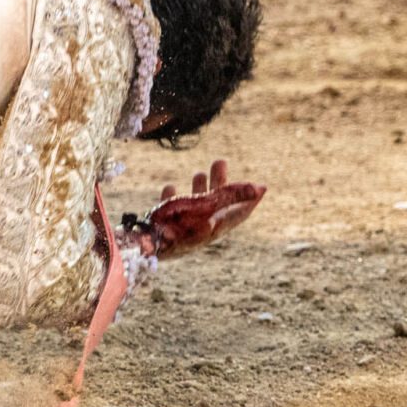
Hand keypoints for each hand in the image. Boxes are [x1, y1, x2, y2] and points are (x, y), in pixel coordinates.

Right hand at [134, 160, 264, 259]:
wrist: (145, 245)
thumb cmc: (177, 224)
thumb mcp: (206, 205)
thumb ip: (231, 196)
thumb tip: (260, 188)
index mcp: (216, 225)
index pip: (240, 211)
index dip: (250, 199)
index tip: (261, 187)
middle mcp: (203, 228)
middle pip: (218, 204)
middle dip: (220, 182)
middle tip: (219, 161)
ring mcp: (184, 228)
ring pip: (196, 206)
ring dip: (199, 188)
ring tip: (198, 172)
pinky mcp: (166, 227)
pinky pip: (173, 210)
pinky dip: (176, 197)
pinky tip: (169, 188)